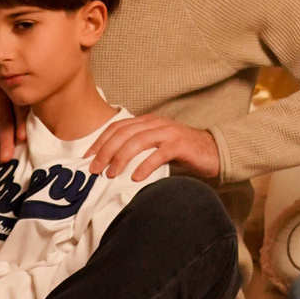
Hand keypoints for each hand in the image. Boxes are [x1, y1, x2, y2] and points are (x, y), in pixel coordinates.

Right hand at [0, 84, 24, 169]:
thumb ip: (22, 130)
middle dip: (4, 141)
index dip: (21, 124)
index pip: (20, 109)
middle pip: (3, 119)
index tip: (22, 140)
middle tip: (5, 160)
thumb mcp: (16, 119)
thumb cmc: (5, 122)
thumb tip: (32, 152)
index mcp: (16, 97)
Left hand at [83, 113, 219, 180]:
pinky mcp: (180, 145)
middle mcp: (155, 123)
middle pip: (124, 133)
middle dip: (106, 151)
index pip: (117, 127)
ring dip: (121, 158)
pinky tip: (136, 177)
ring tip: (110, 174)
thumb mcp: (156, 146)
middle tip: (94, 169)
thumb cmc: (181, 152)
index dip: (100, 141)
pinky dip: (145, 165)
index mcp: (147, 122)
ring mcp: (168, 133)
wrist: (213, 151)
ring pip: (138, 141)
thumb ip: (137, 149)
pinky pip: (159, 154)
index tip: (87, 157)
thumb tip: (110, 165)